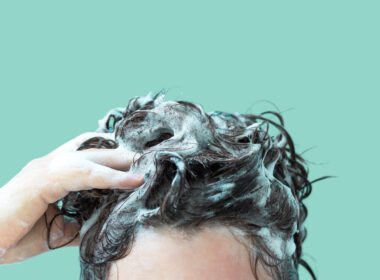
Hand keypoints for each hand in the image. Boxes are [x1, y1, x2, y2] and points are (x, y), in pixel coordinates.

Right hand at [0, 132, 143, 263]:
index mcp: (52, 171)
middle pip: (94, 149)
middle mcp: (50, 163)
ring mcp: (47, 167)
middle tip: (148, 158)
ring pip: (94, 157)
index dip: (110, 153)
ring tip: (147, 165)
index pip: (86, 153)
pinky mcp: (45, 179)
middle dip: (122, 153)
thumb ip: (79, 222)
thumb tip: (102, 223)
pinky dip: (111, 177)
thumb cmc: (15, 233)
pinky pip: (86, 174)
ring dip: (122, 161)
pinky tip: (132, 181)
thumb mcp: (56, 228)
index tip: (134, 157)